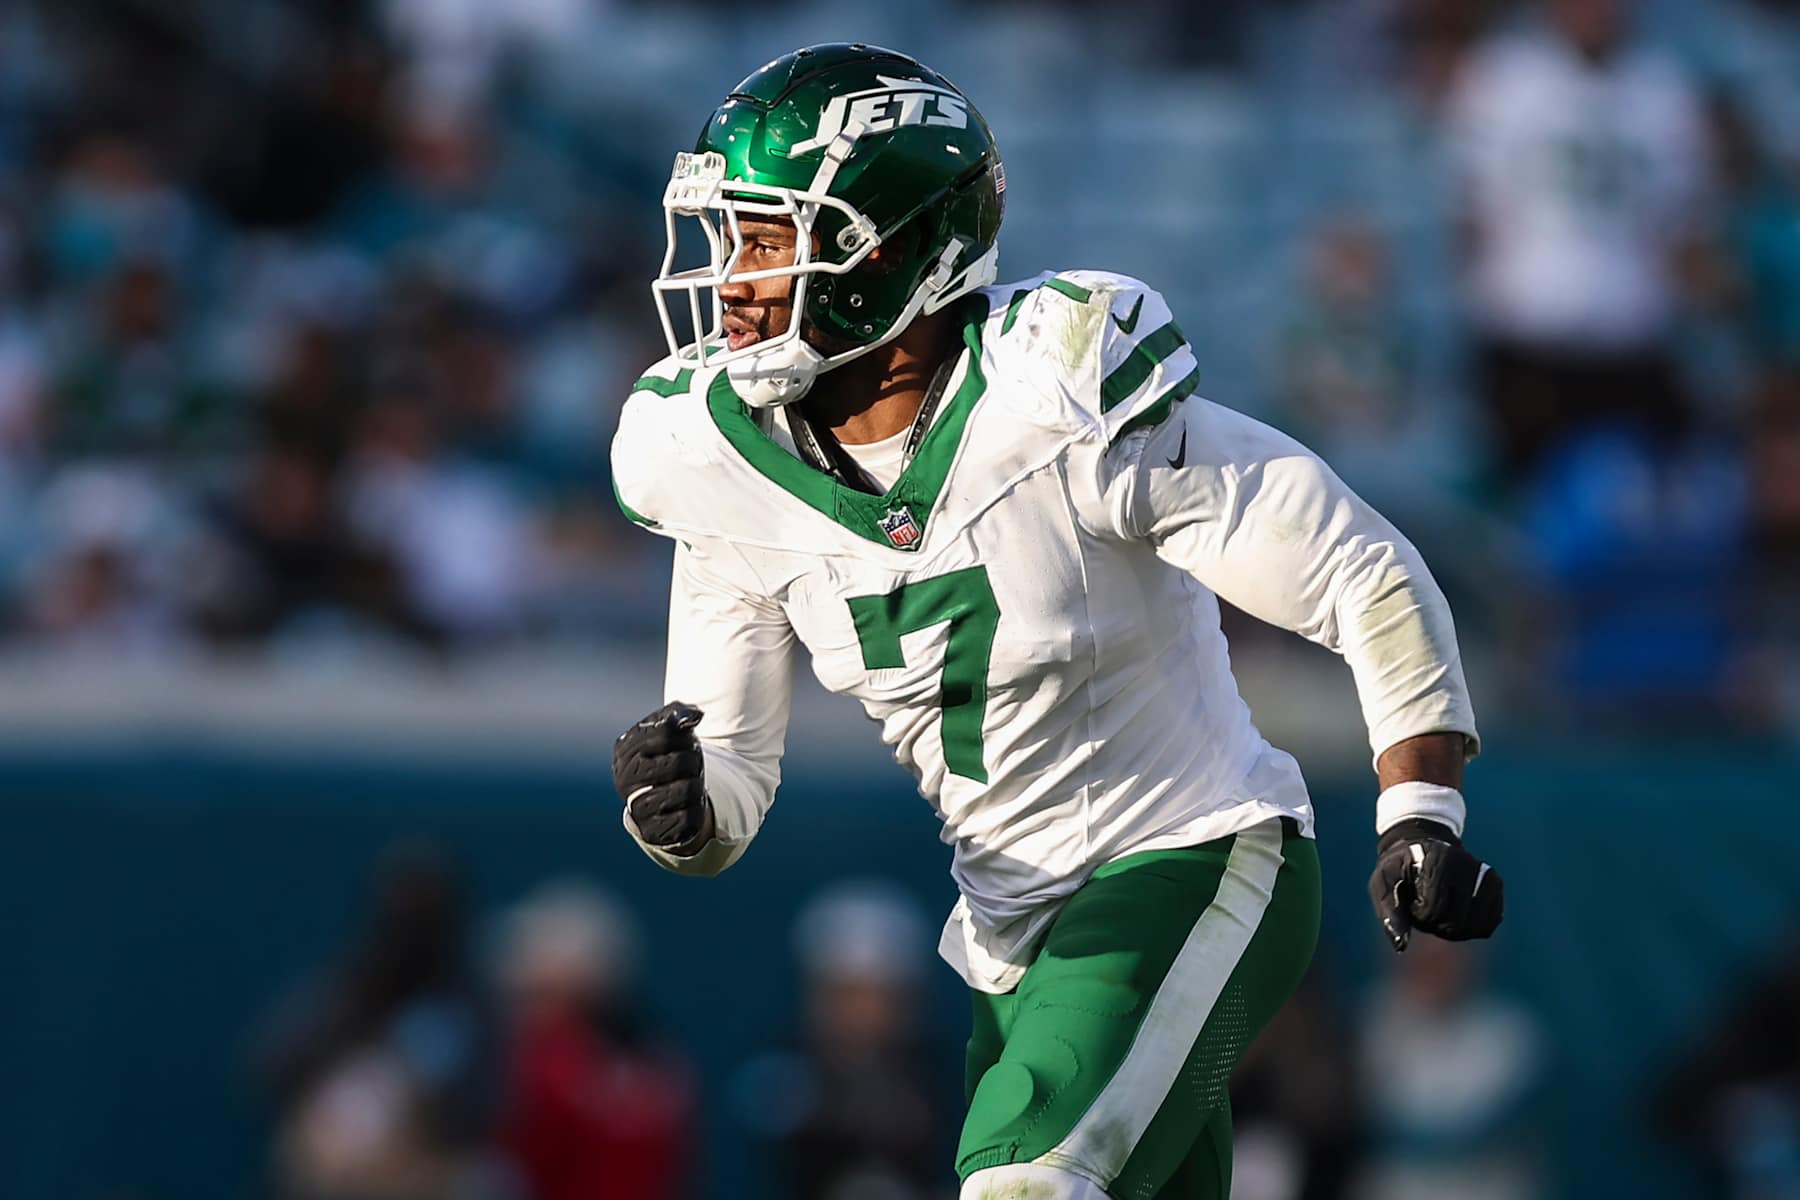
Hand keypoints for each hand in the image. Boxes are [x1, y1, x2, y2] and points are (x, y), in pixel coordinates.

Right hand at [613, 702, 711, 851]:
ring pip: (688, 790)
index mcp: (625, 750)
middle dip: (694, 762)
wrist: (665, 800)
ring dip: (697, 786)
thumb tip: (692, 716)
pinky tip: (687, 807)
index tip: (684, 741)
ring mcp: (636, 809)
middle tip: (689, 766)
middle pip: (681, 763)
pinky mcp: (653, 833)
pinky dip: (696, 810)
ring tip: (688, 785)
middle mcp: (624, 780)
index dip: (686, 736)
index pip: (668, 732)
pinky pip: (690, 818)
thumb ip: (679, 713)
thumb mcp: (671, 730)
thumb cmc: (668, 757)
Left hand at [1368, 818, 1503, 951]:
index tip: (1412, 904)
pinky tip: (1458, 915)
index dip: (1421, 917)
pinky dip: (1473, 928)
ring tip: (1442, 911)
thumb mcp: (1383, 883)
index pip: (1435, 910)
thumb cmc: (1398, 868)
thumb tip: (1401, 946)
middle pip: (1457, 921)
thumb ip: (1389, 912)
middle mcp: (1466, 864)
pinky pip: (1491, 922)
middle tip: (1426, 908)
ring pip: (1477, 926)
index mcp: (1437, 860)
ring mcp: (1484, 873)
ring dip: (1456, 929)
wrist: (1420, 846)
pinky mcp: (1495, 884)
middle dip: (1437, 924)